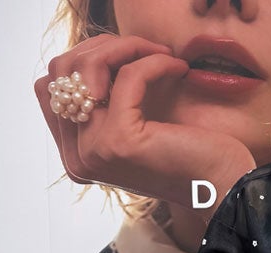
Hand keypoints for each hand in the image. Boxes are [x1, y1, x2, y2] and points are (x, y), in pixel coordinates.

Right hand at [34, 34, 255, 208]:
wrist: (222, 186)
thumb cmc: (186, 153)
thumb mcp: (133, 120)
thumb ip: (103, 97)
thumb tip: (89, 52)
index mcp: (76, 157)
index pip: (49, 86)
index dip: (84, 61)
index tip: (124, 59)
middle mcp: (78, 159)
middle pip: (62, 71)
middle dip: (103, 48)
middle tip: (146, 51)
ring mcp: (95, 152)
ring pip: (88, 67)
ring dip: (128, 48)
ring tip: (162, 56)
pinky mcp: (120, 140)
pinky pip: (128, 76)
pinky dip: (154, 63)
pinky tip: (177, 69)